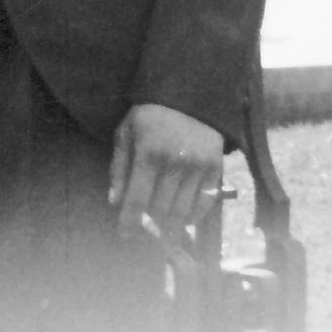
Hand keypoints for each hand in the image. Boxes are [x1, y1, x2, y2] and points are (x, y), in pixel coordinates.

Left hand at [109, 101, 223, 243]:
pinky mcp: (216, 168)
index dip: (130, 222)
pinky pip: (205, 204)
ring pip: (183, 211)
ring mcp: (198, 167)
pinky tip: (183, 220)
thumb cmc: (150, 117)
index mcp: (148, 153)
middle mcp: (175, 163)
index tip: (124, 235)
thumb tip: (115, 202)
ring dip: (170, 227)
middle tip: (142, 235)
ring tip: (161, 233)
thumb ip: (119, 167)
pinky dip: (193, 217)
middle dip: (149, 228)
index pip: (137, 200)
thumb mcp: (126, 133)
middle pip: (160, 211)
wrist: (189, 96)